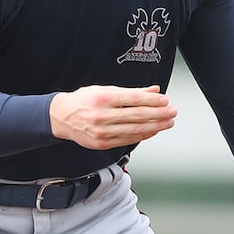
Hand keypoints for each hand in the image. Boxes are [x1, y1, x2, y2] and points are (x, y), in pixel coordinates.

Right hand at [49, 84, 176, 149]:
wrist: (61, 118)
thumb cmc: (84, 101)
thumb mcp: (105, 90)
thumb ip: (131, 91)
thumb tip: (154, 90)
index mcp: (102, 99)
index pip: (133, 99)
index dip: (152, 101)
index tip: (165, 100)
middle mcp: (101, 116)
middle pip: (137, 116)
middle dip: (159, 114)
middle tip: (172, 112)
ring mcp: (102, 132)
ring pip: (135, 130)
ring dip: (156, 126)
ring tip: (168, 122)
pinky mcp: (102, 144)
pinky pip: (128, 140)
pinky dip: (144, 135)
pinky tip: (154, 130)